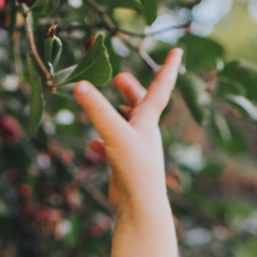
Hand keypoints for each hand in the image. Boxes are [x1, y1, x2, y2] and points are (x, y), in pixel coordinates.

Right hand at [72, 48, 184, 256]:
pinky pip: (113, 147)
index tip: (178, 49)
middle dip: (130, 90)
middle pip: (141, 105)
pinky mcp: (125, 166)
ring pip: (127, 125)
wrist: (140, 207)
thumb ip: (97, 109)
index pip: (160, 87)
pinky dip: (103, 140)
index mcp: (148, 121)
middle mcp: (145, 133)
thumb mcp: (114, 133)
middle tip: (119, 77)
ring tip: (103, 106)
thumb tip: (79, 84)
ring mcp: (136, 150)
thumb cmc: (134, 168)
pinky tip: (92, 144)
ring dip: (115, 114)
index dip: (167, 67)